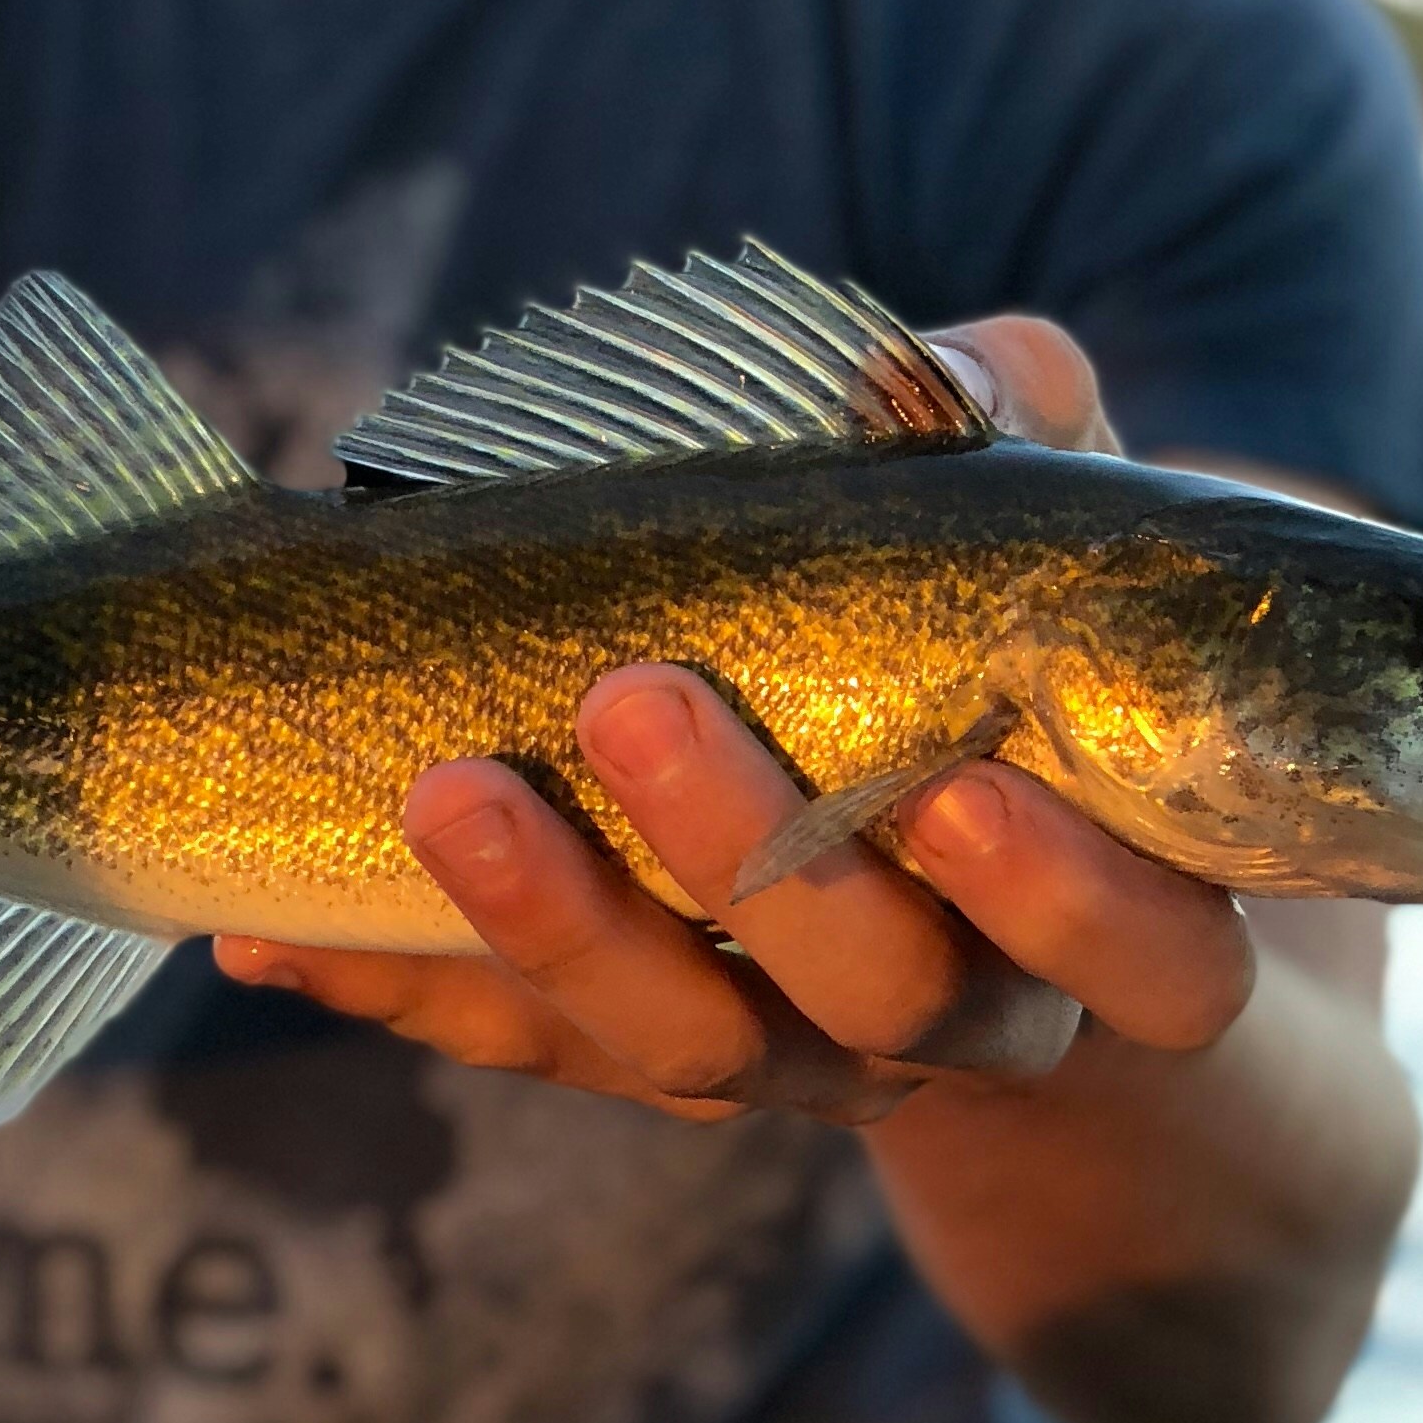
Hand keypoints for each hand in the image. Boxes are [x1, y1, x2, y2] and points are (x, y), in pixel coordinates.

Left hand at [215, 316, 1254, 1124]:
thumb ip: (1026, 437)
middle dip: (755, 859)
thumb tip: (959, 364)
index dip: (1065, 897)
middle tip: (637, 699)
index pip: (1151, 960)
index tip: (962, 783)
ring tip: (443, 788)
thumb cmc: (1006, 644)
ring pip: (690, 1046)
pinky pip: (519, 1046)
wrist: (938, 847)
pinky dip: (398, 983)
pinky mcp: (636, 1055)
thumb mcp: (1036, 532)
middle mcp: (965, 1015)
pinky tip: (270, 935)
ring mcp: (797, 1059)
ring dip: (558, 926)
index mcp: (1117, 916)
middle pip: (882, 996)